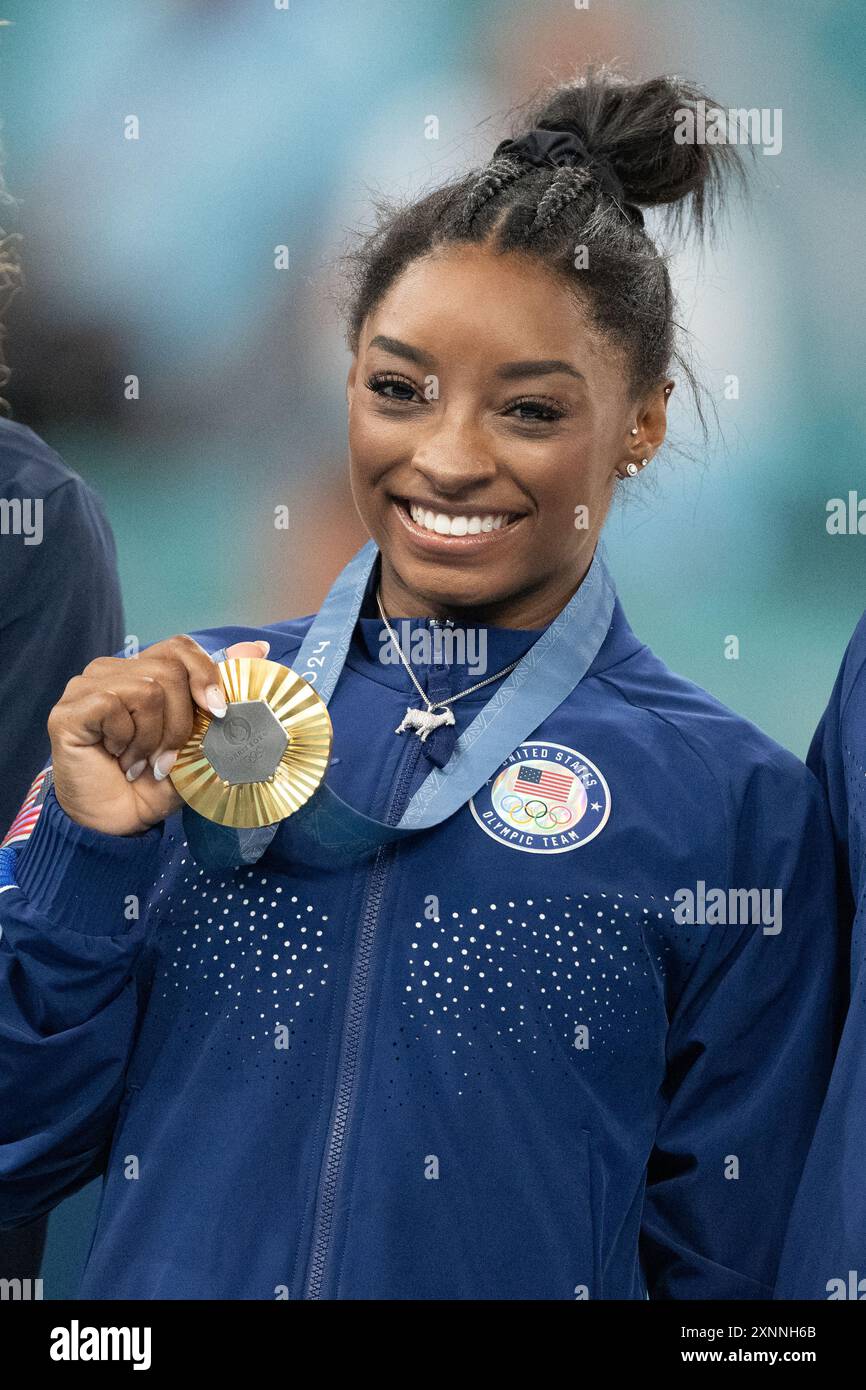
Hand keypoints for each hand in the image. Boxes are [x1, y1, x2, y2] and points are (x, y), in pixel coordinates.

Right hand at [47, 636, 270, 835]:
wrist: (118, 825)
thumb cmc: (155, 784)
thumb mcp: (199, 741)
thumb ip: (221, 695)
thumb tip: (258, 647)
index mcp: (142, 673)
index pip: (179, 647)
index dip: (205, 674)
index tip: (220, 711)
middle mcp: (111, 672)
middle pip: (169, 669)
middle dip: (181, 723)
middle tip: (167, 759)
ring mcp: (85, 687)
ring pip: (147, 689)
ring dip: (154, 738)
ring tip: (142, 763)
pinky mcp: (68, 709)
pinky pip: (113, 705)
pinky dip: (128, 740)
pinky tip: (119, 759)